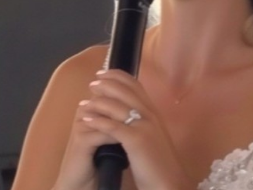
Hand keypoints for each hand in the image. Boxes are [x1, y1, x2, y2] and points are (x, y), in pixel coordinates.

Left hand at [77, 69, 192, 189]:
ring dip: (98, 101)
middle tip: (92, 83)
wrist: (168, 182)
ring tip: (84, 102)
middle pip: (125, 90)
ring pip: (117, 105)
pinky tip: (86, 120)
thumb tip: (128, 112)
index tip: (103, 74)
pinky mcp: (136, 140)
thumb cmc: (159, 163)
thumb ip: (143, 121)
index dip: (118, 76)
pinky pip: (113, 126)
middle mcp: (150, 114)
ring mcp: (144, 126)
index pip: (136, 85)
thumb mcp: (153, 136)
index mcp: (153, 112)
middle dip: (106, 84)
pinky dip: (98, 121)